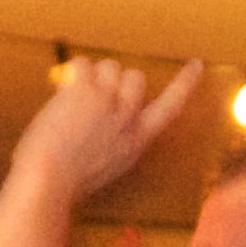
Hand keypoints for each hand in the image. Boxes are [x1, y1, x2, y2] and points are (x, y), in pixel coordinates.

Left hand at [5, 53, 203, 201]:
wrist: (49, 182)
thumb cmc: (66, 182)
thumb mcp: (107, 166)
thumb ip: (114, 141)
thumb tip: (103, 117)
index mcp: (137, 141)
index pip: (170, 107)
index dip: (184, 84)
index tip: (196, 65)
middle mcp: (128, 119)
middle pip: (136, 77)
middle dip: (115, 80)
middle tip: (93, 97)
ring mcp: (109, 102)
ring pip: (110, 65)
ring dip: (92, 76)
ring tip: (73, 99)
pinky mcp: (86, 92)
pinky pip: (83, 64)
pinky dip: (71, 72)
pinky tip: (62, 91)